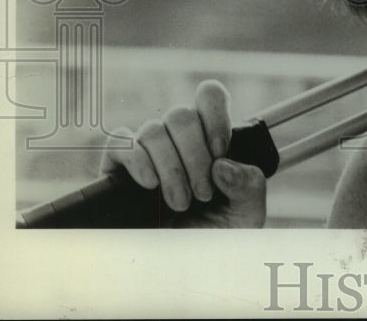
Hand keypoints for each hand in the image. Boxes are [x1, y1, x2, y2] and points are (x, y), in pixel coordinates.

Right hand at [101, 80, 265, 227]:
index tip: (220, 151)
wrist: (177, 269)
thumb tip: (223, 165)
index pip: (208, 96)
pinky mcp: (117, 167)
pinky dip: (137, 161)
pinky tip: (150, 184)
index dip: (215, 114)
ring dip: (171, 168)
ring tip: (180, 203)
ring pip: (153, 130)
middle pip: (181, 115)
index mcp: (208, 138)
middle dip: (195, 156)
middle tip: (203, 194)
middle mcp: (176, 139)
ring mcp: (147, 150)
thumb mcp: (246, 213)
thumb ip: (249, 185)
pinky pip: (121, 143)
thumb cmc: (213, 237)